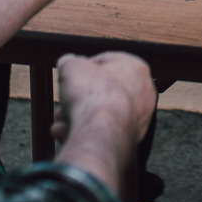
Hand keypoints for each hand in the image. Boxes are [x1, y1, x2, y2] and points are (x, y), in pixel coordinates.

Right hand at [50, 51, 154, 191]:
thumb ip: (70, 62)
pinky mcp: (129, 140)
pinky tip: (65, 134)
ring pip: (100, 114)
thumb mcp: (72, 67)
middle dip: (76, 99)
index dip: (82, 68)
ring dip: (76, 118)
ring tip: (59, 122)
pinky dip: (84, 133)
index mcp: (136, 68)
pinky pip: (102, 132)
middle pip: (101, 92)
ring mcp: (138, 119)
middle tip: (61, 104)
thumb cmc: (90, 95)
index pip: (105, 62)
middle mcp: (142, 93)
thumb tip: (68, 63)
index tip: (68, 77)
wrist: (100, 134)